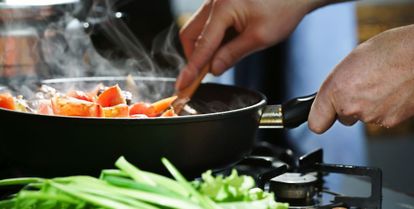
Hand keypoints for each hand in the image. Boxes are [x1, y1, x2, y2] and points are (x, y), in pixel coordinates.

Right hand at [176, 0, 321, 89]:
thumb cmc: (283, 7)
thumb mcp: (260, 37)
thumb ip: (233, 54)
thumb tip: (214, 69)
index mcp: (223, 7)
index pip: (202, 45)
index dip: (192, 68)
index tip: (182, 85)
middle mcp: (214, 0)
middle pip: (190, 33)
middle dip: (194, 56)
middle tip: (205, 73)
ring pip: (197, 28)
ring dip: (204, 47)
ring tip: (222, 57)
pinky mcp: (221, 2)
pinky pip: (208, 23)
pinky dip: (212, 38)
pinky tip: (228, 44)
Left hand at [308, 25, 413, 133]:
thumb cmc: (392, 50)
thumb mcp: (352, 61)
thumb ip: (339, 83)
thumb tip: (334, 94)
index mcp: (336, 88)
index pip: (316, 123)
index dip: (321, 118)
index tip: (323, 115)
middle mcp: (351, 106)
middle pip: (343, 117)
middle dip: (350, 105)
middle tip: (364, 85)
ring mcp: (371, 116)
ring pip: (363, 117)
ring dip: (369, 105)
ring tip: (382, 83)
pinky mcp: (390, 122)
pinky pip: (381, 118)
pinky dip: (386, 108)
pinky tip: (393, 91)